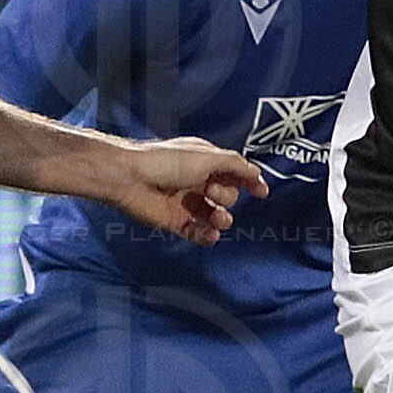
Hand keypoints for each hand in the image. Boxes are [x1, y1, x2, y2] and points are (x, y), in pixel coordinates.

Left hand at [108, 136, 268, 243]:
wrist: (131, 178)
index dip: (250, 182)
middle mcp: (198, 181)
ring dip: (221, 219)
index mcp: (205, 162)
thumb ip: (235, 165)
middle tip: (210, 191)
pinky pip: (199, 233)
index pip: (235, 172)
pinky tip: (209, 234)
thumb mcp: (207, 156)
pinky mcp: (176, 222)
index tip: (262, 192)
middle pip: (228, 196)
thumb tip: (256, 173)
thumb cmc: (166, 162)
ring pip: (216, 217)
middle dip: (226, 196)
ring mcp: (187, 203)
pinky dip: (207, 235)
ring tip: (214, 217)